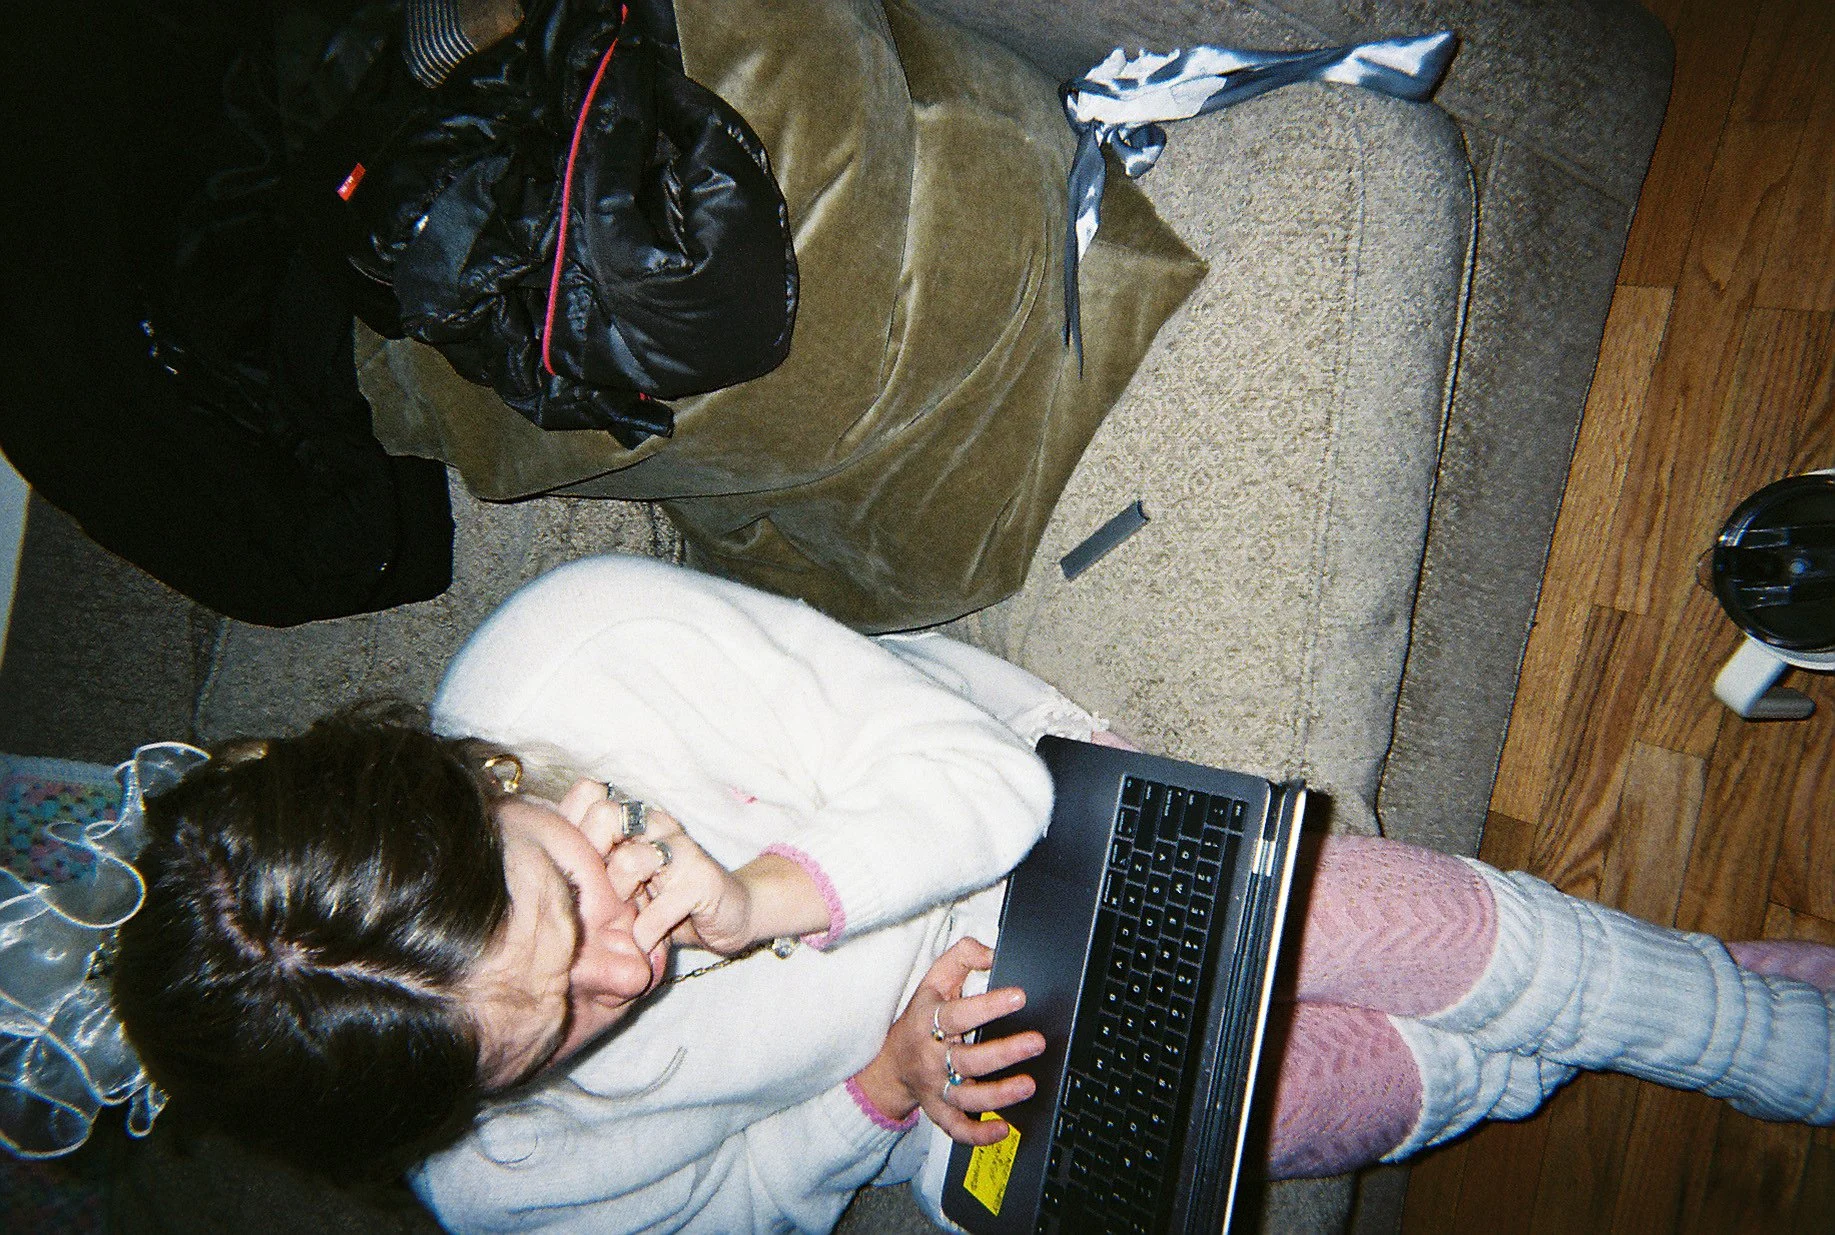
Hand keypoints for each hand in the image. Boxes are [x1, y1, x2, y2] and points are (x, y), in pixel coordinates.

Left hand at [554, 780, 826, 955]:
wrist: (733, 914)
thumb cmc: (669, 898)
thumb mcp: (628, 881)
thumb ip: (597, 866)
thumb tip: (542, 870)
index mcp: (635, 818)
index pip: (589, 797)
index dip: (572, 831)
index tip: (576, 873)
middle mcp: (657, 824)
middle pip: (604, 817)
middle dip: (594, 864)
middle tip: (599, 899)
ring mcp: (682, 849)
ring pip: (630, 861)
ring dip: (620, 902)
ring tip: (624, 922)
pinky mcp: (701, 880)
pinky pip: (658, 908)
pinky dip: (644, 934)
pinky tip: (644, 945)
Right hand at [852, 938, 1044, 1144]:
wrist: (891, 1063)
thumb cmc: (920, 1018)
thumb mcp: (934, 980)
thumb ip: (962, 957)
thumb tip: (992, 955)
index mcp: (928, 1021)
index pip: (957, 1014)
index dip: (988, 1006)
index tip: (1019, 996)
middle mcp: (931, 1057)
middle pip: (967, 1060)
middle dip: (1004, 1052)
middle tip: (1036, 1042)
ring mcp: (936, 1088)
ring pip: (966, 1097)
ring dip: (999, 1095)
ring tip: (1028, 1085)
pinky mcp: (940, 1112)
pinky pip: (957, 1129)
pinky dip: (978, 1134)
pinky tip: (1003, 1128)